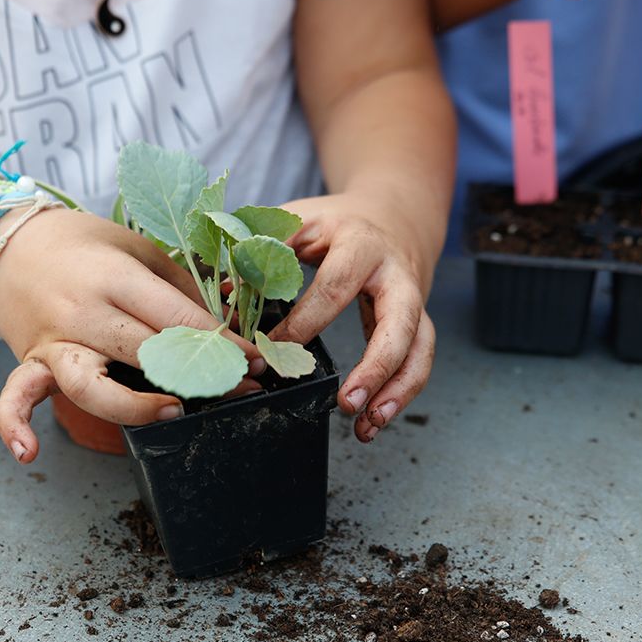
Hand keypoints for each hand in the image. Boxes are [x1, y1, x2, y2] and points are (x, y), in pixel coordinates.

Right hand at [0, 208, 260, 464]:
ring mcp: (54, 339)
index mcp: (115, 277)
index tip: (257, 362)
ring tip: (172, 412)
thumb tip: (225, 317)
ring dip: (132, 406)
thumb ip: (178, 283)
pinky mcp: (31, 359)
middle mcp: (84, 311)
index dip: (222, 342)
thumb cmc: (82, 242)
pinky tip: (28, 453)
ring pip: (89, 384)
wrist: (8, 241)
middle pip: (145, 353)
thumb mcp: (135, 247)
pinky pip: (16, 395)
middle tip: (239, 390)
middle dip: (198, 376)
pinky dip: (15, 424)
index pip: (176, 316)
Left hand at [269, 193, 435, 443]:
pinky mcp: (418, 323)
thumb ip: (262, 248)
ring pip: (420, 348)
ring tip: (368, 426)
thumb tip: (222, 291)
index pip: (333, 289)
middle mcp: (395, 273)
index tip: (269, 352)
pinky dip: (400, 394)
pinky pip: (418, 361)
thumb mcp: (298, 219)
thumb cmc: (335, 222)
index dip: (301, 324)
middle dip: (376, 365)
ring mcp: (414, 300)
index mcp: (359, 244)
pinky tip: (373, 421)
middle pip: (399, 322)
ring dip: (398, 391)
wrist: (393, 215)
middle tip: (346, 402)